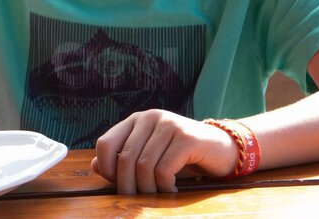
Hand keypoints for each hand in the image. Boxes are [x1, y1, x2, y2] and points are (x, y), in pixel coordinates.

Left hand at [90, 109, 238, 193]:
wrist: (224, 150)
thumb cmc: (182, 157)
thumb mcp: (150, 157)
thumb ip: (123, 160)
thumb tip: (95, 167)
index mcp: (136, 120)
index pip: (105, 143)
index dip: (106, 168)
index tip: (118, 185)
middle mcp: (150, 118)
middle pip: (124, 158)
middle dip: (128, 186)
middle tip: (138, 199)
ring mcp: (169, 125)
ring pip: (143, 166)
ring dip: (148, 189)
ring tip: (158, 195)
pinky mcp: (186, 138)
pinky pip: (164, 169)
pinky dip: (165, 186)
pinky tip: (172, 190)